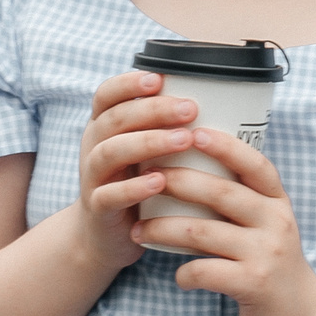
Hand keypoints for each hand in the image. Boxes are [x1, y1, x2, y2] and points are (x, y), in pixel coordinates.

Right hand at [72, 71, 200, 276]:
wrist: (106, 237)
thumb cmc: (137, 183)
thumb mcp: (144, 151)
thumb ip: (166, 127)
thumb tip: (222, 100)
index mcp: (104, 126)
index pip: (107, 95)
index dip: (128, 83)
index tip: (160, 78)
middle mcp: (94, 146)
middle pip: (114, 119)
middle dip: (153, 110)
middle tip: (190, 108)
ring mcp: (92, 177)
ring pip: (109, 153)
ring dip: (147, 143)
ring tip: (183, 140)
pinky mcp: (97, 209)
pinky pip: (109, 195)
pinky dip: (133, 188)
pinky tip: (159, 181)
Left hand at [132, 129, 315, 315]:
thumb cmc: (273, 266)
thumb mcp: (270, 227)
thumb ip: (244, 201)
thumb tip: (195, 165)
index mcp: (278, 203)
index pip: (255, 164)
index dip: (225, 146)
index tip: (193, 131)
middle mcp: (277, 223)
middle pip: (221, 192)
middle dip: (177, 181)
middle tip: (143, 178)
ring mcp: (266, 254)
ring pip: (203, 232)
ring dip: (163, 229)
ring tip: (139, 230)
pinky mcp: (254, 285)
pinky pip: (205, 271)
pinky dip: (184, 273)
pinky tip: (177, 276)